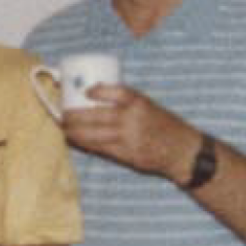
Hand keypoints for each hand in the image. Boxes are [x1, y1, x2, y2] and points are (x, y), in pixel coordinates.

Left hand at [64, 85, 201, 182]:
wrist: (183, 151)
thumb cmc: (163, 125)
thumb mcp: (149, 106)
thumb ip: (126, 103)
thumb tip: (94, 96)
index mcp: (140, 103)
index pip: (118, 93)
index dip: (99, 91)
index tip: (86, 91)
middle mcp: (133, 119)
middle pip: (96, 116)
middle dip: (74, 116)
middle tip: (63, 113)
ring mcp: (128, 138)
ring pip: (93, 134)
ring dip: (75, 132)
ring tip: (65, 128)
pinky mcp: (126, 154)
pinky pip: (100, 148)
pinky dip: (85, 144)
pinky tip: (76, 140)